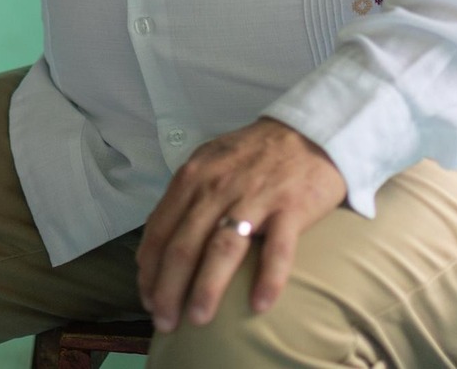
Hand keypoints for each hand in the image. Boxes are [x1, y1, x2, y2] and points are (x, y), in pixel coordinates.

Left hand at [136, 119, 345, 331]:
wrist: (310, 133)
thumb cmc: (253, 155)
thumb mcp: (208, 163)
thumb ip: (184, 198)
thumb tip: (155, 241)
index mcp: (192, 178)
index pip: (160, 230)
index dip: (150, 269)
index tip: (146, 298)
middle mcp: (216, 187)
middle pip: (184, 245)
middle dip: (168, 289)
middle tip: (164, 322)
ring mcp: (254, 198)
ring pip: (222, 250)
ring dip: (206, 289)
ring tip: (197, 319)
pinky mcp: (291, 208)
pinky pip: (278, 250)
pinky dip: (267, 280)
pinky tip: (258, 306)